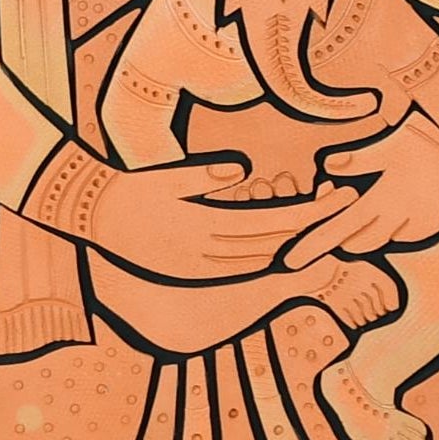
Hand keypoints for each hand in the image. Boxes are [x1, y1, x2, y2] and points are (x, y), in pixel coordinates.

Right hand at [89, 161, 351, 281]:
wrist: (92, 217)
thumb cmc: (130, 190)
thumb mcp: (165, 177)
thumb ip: (204, 176)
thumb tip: (242, 168)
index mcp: (204, 229)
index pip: (272, 223)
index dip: (310, 213)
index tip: (338, 198)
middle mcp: (206, 255)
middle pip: (274, 244)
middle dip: (313, 227)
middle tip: (346, 208)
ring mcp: (200, 267)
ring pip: (260, 259)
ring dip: (294, 244)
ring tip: (323, 226)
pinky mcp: (191, 271)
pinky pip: (240, 267)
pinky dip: (267, 257)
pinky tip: (284, 245)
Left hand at [282, 113, 438, 266]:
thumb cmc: (417, 142)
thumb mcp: (384, 148)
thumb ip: (355, 161)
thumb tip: (328, 168)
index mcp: (384, 198)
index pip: (340, 228)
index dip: (314, 245)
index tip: (290, 261)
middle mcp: (401, 219)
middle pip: (357, 244)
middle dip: (341, 235)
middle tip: (338, 212)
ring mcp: (418, 227)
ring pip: (379, 240)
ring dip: (368, 228)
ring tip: (374, 199)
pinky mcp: (430, 229)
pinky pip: (400, 236)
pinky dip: (391, 225)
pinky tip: (399, 200)